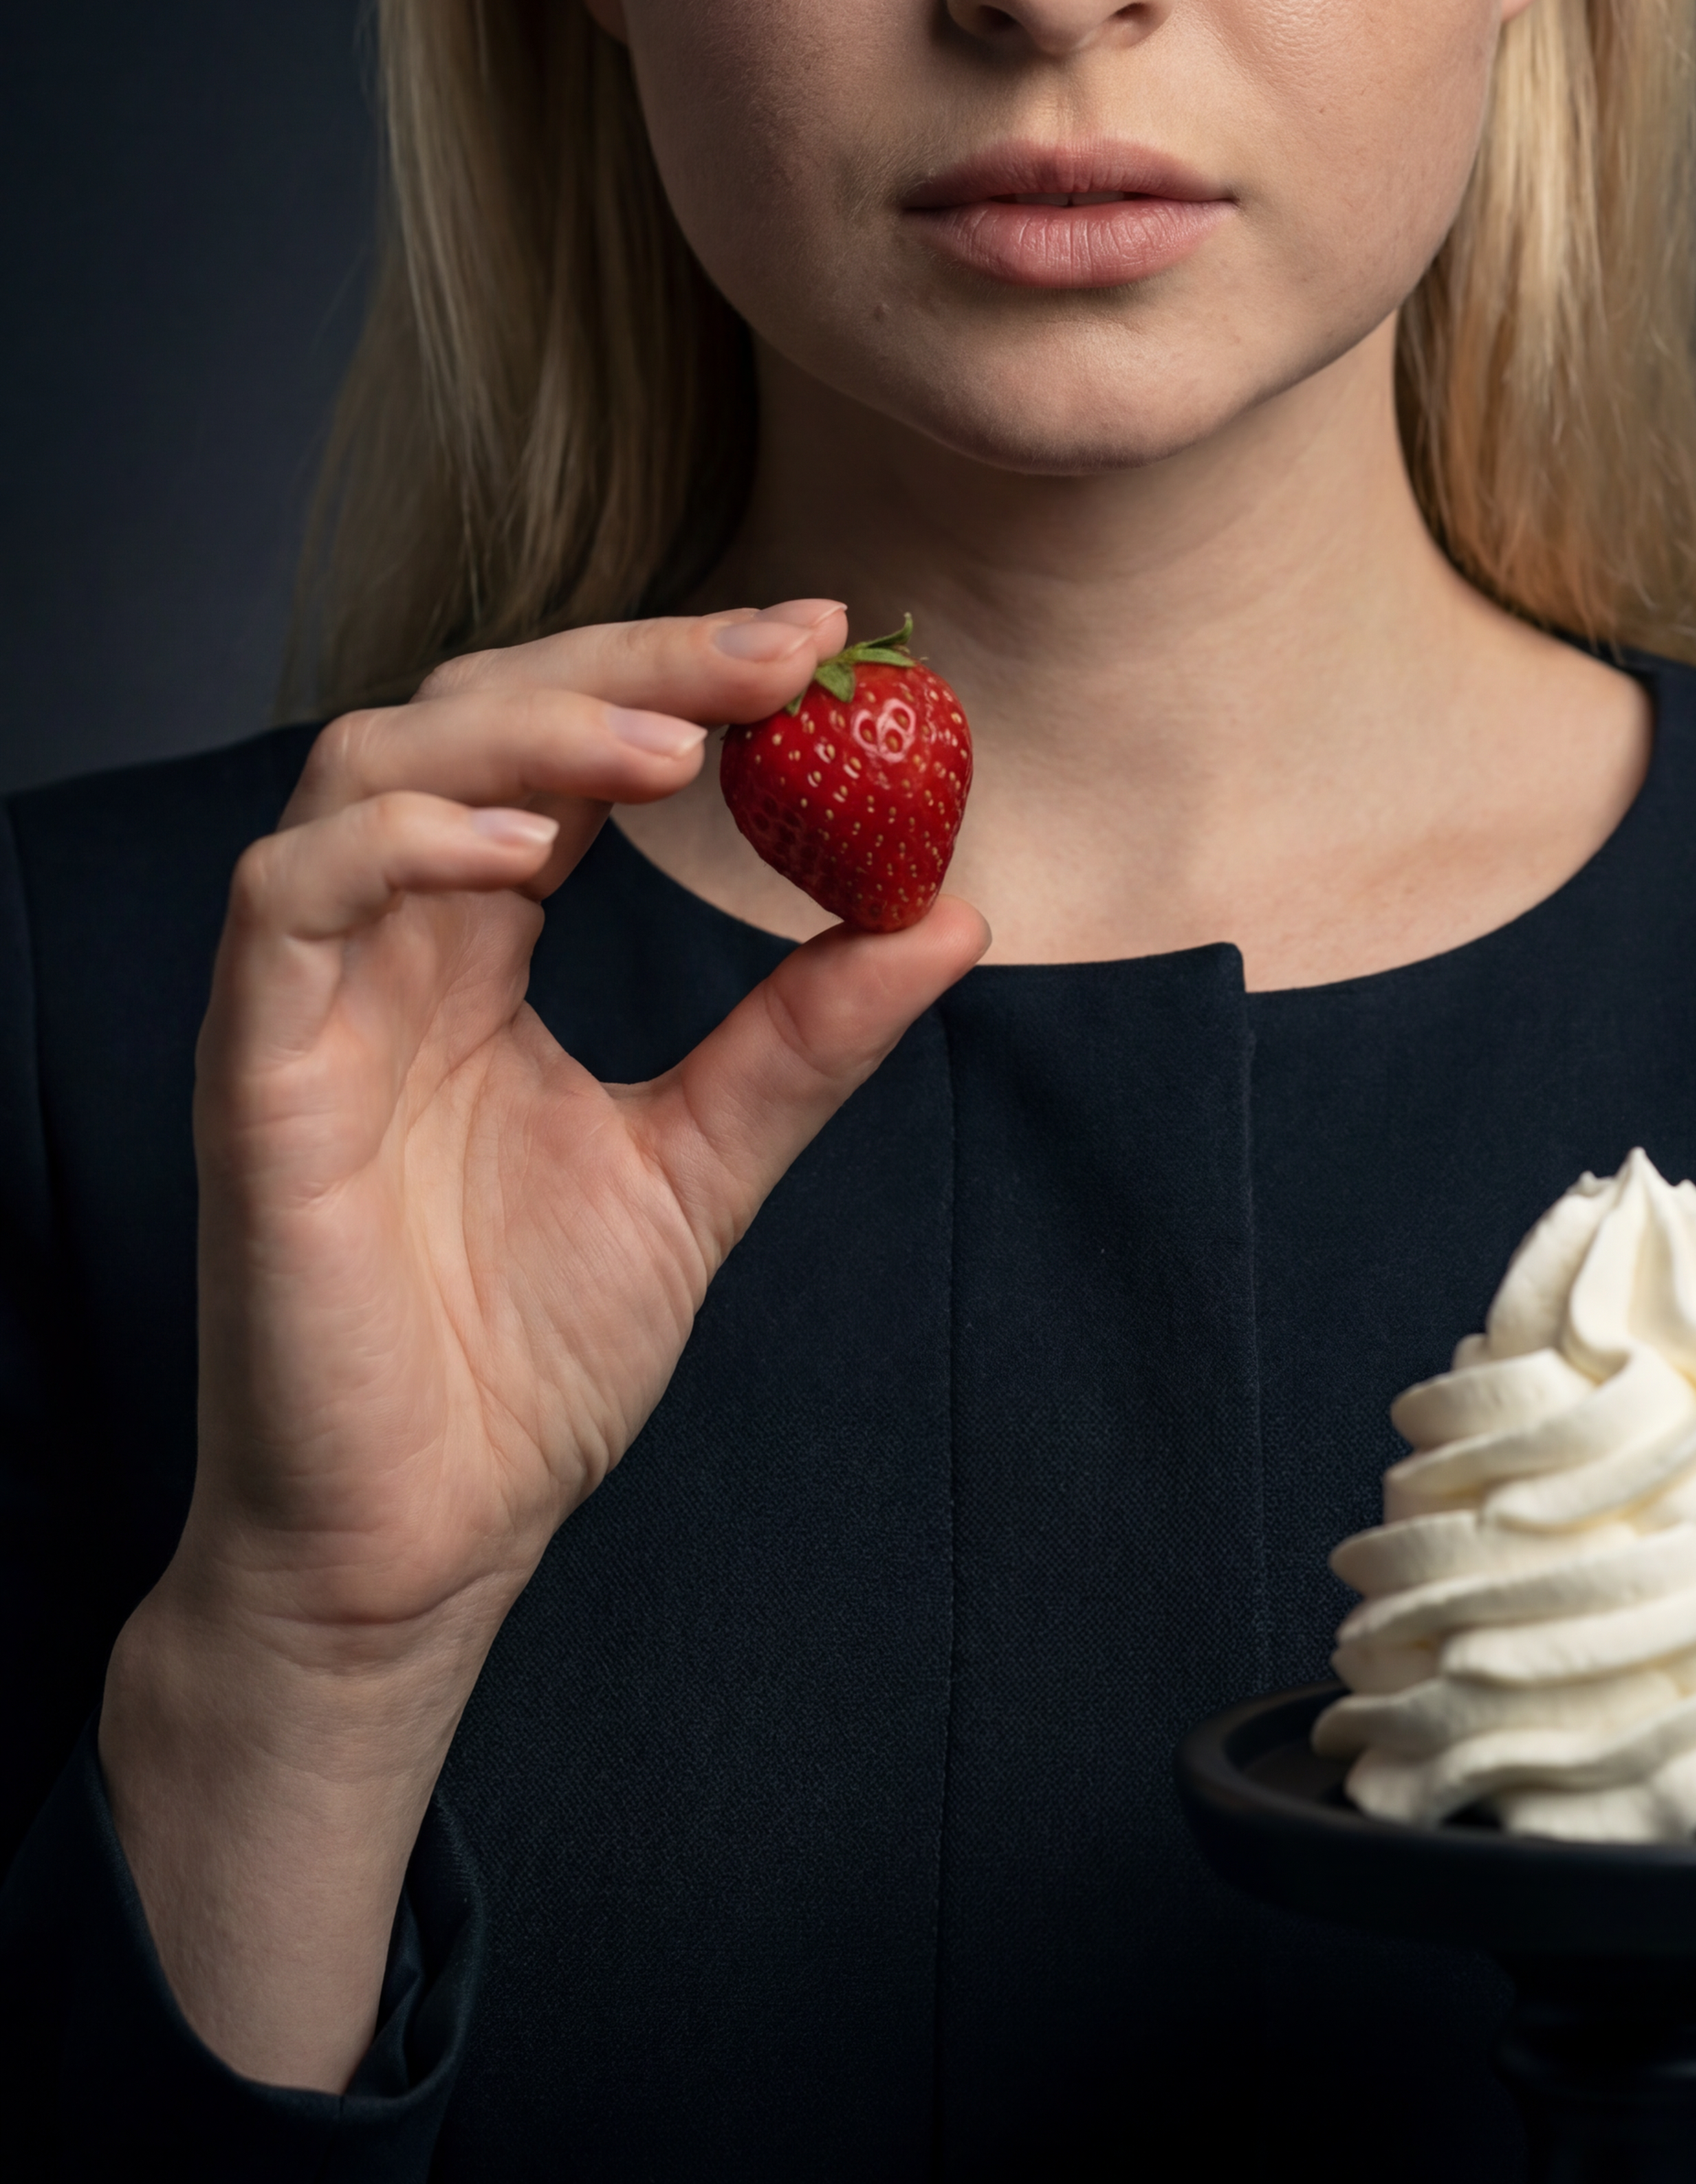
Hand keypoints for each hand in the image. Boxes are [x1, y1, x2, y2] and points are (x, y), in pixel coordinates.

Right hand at [173, 603, 985, 1684]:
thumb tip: (949, 912)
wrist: (421, 1544)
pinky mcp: (257, 1075)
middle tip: (782, 650)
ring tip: (673, 744)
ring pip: (367, 765)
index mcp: (480, 952)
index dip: (681, 672)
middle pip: (473, 712)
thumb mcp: (703, 1167)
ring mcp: (311, 1000)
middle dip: (630, 658)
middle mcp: (388, 946)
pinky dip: (398, 844)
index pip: (564, 748)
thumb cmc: (523, 1368)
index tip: (824, 640)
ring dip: (525, 725)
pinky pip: (287, 900)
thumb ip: (805, 1041)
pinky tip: (524, 853)